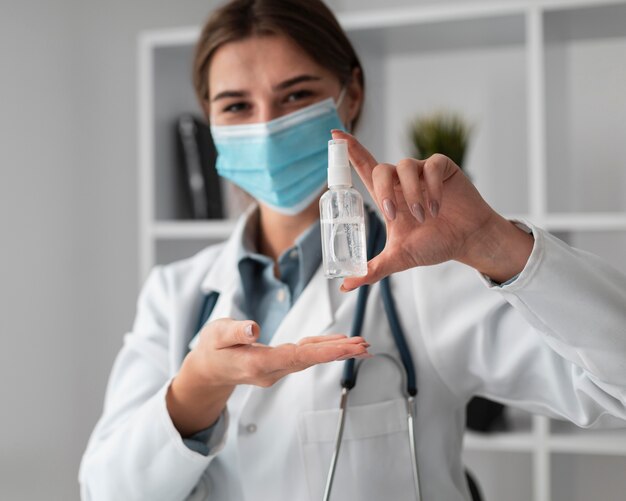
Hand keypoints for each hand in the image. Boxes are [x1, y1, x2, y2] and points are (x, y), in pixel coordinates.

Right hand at [167, 318, 369, 435]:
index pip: (296, 356)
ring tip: (360, 345)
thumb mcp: (216, 335)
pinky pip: (306, 357)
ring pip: (311, 359)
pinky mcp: (280, 364)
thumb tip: (254, 328)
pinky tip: (338, 345)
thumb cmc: (211, 349)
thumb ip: (234, 331)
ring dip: (336, 352)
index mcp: (258, 363)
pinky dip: (323, 350)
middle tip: (364, 346)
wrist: (208, 370)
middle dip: (338, 353)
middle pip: (310, 360)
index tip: (345, 348)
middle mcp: (272, 371)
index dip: (322, 352)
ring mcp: (277, 370)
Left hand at [330, 130, 533, 289]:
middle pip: (380, 168)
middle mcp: (400, 181)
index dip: (350, 150)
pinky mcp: (441, 167)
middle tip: (393, 214)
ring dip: (411, 194)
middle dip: (384, 191)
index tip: (335, 135)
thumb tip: (344, 286)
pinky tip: (438, 207)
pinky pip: (430, 167)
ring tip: (423, 217)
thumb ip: (372, 270)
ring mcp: (421, 172)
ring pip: (405, 167)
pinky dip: (432, 188)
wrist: (467, 240)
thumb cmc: (433, 244)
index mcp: (387, 197)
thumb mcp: (398, 258)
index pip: (364, 168)